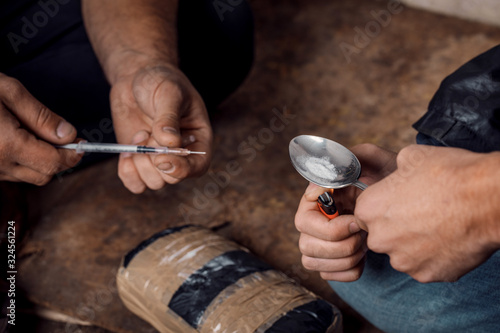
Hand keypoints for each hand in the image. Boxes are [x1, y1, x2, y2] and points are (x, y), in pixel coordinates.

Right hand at [0, 74, 80, 184]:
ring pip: (29, 176)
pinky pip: (12, 173)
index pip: (53, 162)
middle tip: (64, 136)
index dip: (73, 154)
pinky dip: (24, 161)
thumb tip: (69, 135)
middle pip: (45, 174)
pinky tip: (19, 139)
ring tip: (36, 133)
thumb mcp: (9, 92)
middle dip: (60, 158)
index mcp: (7, 144)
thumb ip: (42, 117)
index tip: (82, 142)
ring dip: (42, 160)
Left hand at [110, 64, 212, 192]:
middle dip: (155, 161)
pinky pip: (135, 183)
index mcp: (198, 138)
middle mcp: (181, 154)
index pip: (198, 166)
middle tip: (146, 134)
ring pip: (153, 182)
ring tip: (139, 134)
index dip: (182, 169)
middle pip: (172, 178)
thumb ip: (168, 117)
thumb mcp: (169, 92)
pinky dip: (128, 173)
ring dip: (140, 162)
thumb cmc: (161, 81)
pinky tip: (126, 153)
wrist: (137, 78)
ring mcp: (159, 159)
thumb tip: (169, 142)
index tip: (161, 159)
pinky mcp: (139, 160)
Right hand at [294, 144, 396, 281]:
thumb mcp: (372, 160)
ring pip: (313, 263)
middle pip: (306, 246)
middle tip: (363, 232)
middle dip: (340, 245)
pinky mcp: (329, 262)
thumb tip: (317, 189)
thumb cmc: (386, 178)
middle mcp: (310, 224)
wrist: (403, 202)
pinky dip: (350, 270)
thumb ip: (348, 160)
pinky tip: (364, 256)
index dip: (331, 227)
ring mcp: (317, 244)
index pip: (303, 222)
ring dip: (345, 258)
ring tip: (365, 243)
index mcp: (313, 201)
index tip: (356, 220)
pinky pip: (329, 276)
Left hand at [355, 144, 499, 281]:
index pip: (363, 213)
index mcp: (369, 210)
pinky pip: (424, 266)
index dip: (381, 207)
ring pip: (401, 253)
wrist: (486, 199)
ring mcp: (403, 261)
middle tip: (420, 214)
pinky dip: (434, 256)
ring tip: (437, 226)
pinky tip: (448, 239)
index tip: (397, 203)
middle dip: (395, 227)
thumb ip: (393, 172)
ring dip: (414, 244)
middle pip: (380, 236)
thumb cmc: (448, 174)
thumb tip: (396, 173)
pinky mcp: (427, 275)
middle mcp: (380, 239)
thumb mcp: (410, 157)